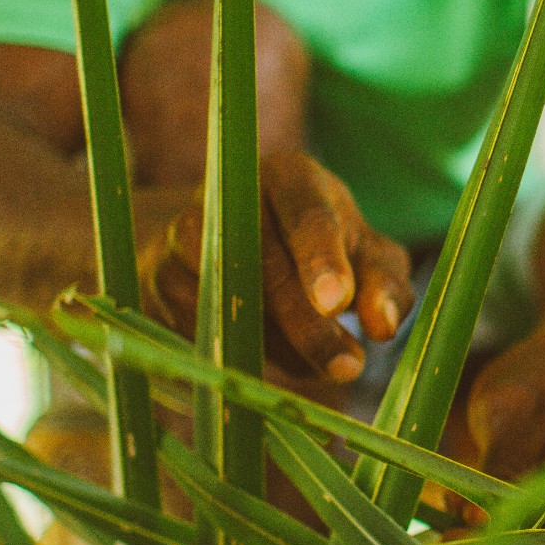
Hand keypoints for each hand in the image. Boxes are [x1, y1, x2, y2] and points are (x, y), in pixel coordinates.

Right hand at [141, 151, 412, 383]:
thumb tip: (384, 326)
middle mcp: (229, 195)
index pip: (306, 214)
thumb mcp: (365, 255)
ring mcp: (183, 237)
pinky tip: (269, 359)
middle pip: (265, 266)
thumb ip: (386, 284)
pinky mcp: (157, 280)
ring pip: (231, 303)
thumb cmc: (322, 248)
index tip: (337, 301)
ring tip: (319, 367)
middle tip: (348, 367)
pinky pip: (201, 329)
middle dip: (308, 325)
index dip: (321, 257)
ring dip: (278, 347)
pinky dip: (240, 354)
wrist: (231, 242)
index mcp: (289, 176)